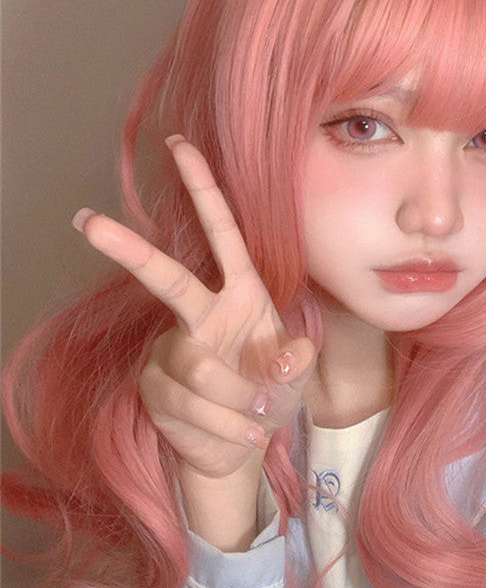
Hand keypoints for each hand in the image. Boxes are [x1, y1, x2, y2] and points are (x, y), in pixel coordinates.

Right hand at [72, 135, 314, 482]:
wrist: (243, 441)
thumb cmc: (270, 392)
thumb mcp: (294, 375)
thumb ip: (297, 360)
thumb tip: (292, 353)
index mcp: (240, 295)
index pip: (222, 234)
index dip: (203, 190)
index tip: (179, 145)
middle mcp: (202, 314)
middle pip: (167, 278)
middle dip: (130, 250)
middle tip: (87, 221)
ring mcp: (173, 350)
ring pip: (198, 367)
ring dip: (239, 399)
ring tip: (259, 415)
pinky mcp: (155, 387)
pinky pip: (190, 406)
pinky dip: (228, 426)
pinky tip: (245, 433)